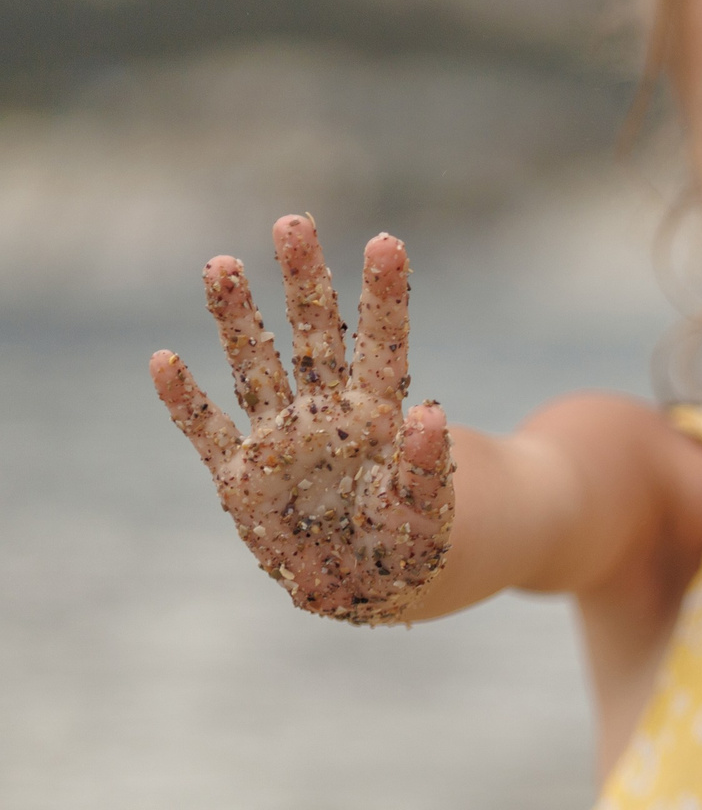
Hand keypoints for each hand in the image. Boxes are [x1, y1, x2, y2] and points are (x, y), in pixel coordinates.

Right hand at [150, 217, 452, 623]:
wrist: (380, 588)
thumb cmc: (415, 541)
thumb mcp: (430, 508)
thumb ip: (427, 466)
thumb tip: (429, 414)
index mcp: (378, 415)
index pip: (382, 343)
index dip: (384, 296)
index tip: (387, 242)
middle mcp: (325, 416)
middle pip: (314, 337)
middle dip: (304, 283)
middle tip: (293, 221)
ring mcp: (281, 443)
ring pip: (256, 369)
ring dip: (238, 321)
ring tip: (222, 263)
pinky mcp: (244, 482)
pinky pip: (208, 435)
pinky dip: (186, 402)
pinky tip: (163, 360)